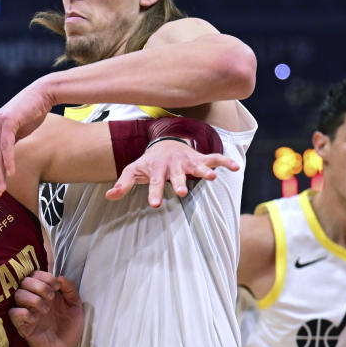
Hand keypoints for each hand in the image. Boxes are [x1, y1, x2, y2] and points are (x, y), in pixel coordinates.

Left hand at [0, 81, 53, 196]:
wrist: (42, 94)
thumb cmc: (31, 112)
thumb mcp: (17, 130)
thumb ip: (8, 142)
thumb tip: (2, 158)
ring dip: (0, 174)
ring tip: (2, 190)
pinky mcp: (8, 121)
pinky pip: (7, 145)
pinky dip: (9, 160)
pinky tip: (11, 173)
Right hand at [9, 271, 82, 346]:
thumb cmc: (69, 328)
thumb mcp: (75, 306)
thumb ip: (70, 290)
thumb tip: (60, 277)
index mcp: (45, 292)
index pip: (36, 275)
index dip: (45, 276)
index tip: (56, 286)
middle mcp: (33, 300)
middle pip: (25, 281)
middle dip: (40, 287)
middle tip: (51, 298)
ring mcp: (27, 312)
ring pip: (18, 295)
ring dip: (33, 299)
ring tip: (45, 310)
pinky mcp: (22, 326)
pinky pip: (14, 313)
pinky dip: (24, 313)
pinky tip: (35, 319)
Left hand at [106, 139, 239, 206]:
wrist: (163, 142)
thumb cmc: (148, 162)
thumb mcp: (134, 170)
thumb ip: (124, 183)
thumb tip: (109, 196)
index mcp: (157, 169)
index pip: (155, 182)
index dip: (154, 192)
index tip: (155, 204)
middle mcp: (174, 164)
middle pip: (176, 175)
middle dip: (179, 183)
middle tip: (182, 193)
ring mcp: (188, 160)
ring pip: (197, 165)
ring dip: (205, 171)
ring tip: (213, 178)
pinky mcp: (200, 158)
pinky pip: (214, 158)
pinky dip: (225, 161)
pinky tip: (235, 167)